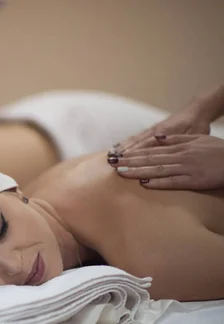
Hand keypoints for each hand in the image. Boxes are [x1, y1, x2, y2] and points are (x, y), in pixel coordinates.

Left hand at [109, 134, 223, 189]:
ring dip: (139, 171)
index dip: (133, 153)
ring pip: (158, 169)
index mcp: (180, 147)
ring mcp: (187, 168)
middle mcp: (181, 157)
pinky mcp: (195, 180)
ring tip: (122, 173)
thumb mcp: (198, 139)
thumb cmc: (219, 151)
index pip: (151, 150)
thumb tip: (157, 138)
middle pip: (150, 158)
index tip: (117, 155)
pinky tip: (145, 183)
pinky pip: (174, 182)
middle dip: (130, 161)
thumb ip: (176, 139)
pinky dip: (159, 182)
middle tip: (112, 164)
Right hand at [113, 105, 210, 152]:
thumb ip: (176, 141)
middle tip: (111, 161)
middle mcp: (155, 132)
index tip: (122, 162)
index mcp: (164, 134)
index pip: (145, 146)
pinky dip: (126, 141)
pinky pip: (136, 136)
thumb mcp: (191, 135)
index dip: (133, 154)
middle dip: (123, 153)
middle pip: (136, 143)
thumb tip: (160, 146)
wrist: (197, 111)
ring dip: (122, 147)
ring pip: (134, 139)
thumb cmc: (197, 125)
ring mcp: (152, 130)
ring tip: (110, 154)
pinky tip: (118, 145)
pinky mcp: (152, 130)